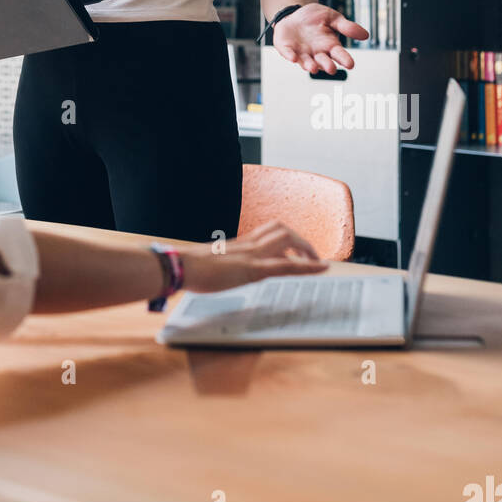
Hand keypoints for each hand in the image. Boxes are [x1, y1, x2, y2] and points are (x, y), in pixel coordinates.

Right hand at [182, 220, 328, 293]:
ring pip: (288, 240)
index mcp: (239, 244)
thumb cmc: (190, 268)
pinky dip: (307, 266)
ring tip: (318, 263)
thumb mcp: (212, 265)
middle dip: (302, 242)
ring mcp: (251, 255)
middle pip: (283, 230)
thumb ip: (225, 265)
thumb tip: (227, 271)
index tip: (298, 249)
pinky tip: (321, 269)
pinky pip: (285, 265)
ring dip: (307, 250)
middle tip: (312, 257)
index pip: (269, 231)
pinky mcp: (252, 269)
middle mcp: (248, 245)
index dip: (288, 237)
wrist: (180, 267)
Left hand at [272, 2, 368, 73]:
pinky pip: (289, 54)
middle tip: (331, 69)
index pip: (340, 54)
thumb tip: (366, 35)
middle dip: (327, 66)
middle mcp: (317, 53)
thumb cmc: (315, 18)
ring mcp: (302, 53)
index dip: (345, 59)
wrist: (294, 13)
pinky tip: (292, 58)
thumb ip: (346, 27)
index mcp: (330, 46)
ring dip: (309, 66)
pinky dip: (290, 56)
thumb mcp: (332, 18)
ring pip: (307, 62)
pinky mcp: (287, 49)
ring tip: (313, 68)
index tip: (350, 64)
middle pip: (324, 62)